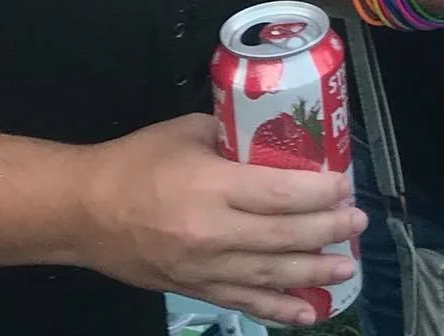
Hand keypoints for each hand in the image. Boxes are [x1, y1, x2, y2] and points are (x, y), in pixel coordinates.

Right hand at [76, 113, 362, 326]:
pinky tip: (308, 311)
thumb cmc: (137, 162)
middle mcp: (212, 232)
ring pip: (270, 274)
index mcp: (211, 187)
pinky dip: (278, 308)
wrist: (85, 212)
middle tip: (358, 221)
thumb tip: (275, 133)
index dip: (319, 191)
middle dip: (328, 230)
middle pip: (283, 236)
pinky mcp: (194, 289)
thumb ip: (233, 134)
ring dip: (314, 272)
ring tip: (347, 266)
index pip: (279, 193)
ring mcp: (204, 268)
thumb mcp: (188, 131)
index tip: (345, 183)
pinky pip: (244, 301)